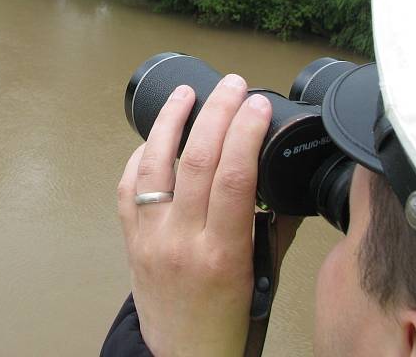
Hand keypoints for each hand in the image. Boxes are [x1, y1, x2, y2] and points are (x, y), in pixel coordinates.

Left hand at [117, 74, 284, 355]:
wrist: (181, 356)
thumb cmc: (224, 322)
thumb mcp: (262, 276)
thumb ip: (275, 228)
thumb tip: (286, 184)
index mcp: (223, 252)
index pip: (234, 177)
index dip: (245, 132)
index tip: (258, 105)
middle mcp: (181, 240)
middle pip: (196, 160)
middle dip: (217, 112)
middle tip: (233, 85)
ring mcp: (150, 237)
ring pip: (155, 164)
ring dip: (172, 121)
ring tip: (188, 93)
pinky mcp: (130, 238)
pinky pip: (129, 186)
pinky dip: (142, 154)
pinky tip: (156, 135)